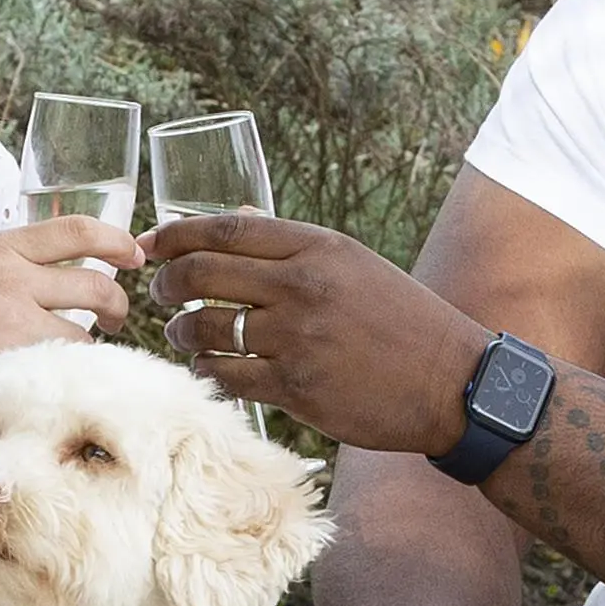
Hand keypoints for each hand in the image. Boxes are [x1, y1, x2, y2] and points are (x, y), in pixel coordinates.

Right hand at [0, 219, 139, 419]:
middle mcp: (10, 275)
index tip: (134, 254)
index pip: (75, 230)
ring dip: (87, 347)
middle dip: (118, 304)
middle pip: (95, 283)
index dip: (116, 241)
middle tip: (118, 318)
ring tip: (74, 357)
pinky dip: (66, 372)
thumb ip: (5, 270)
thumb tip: (52, 282)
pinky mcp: (11, 357)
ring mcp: (12, 318)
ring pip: (83, 332)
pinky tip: (53, 378)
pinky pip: (62, 365)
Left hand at [141, 216, 503, 456]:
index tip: (152, 244)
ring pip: (205, 328)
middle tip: (159, 292)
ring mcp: (297, 339)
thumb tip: (232, 216)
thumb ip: (292, 245)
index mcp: (319, 248)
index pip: (226, 229)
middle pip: (203, 274)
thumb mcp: (355, 265)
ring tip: (180, 334)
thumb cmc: (404, 321)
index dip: (177, 235)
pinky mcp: (296, 388)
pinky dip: (207, 371)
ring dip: (180, 332)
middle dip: (167, 283)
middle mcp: (303, 286)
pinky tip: (209, 369)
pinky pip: (225, 375)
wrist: (452, 384)